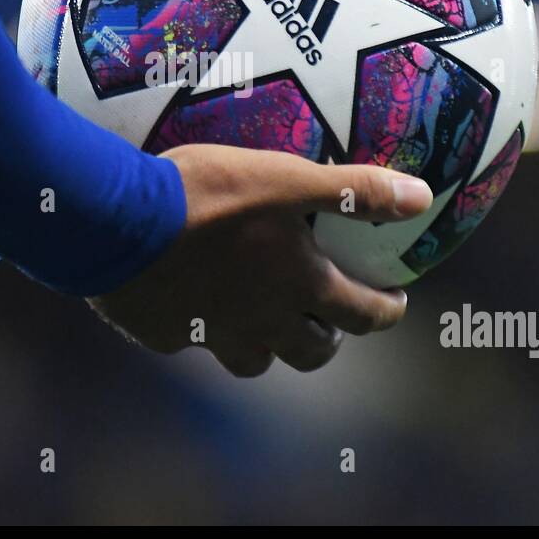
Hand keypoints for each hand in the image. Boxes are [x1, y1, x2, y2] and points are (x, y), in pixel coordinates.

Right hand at [88, 144, 432, 376]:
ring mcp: (210, 337)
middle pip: (311, 353)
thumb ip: (355, 189)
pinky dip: (203, 327)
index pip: (363, 317)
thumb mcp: (289, 177)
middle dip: (328, 337)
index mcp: (299, 288)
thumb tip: (423, 198)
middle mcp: (262, 324)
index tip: (393, 302)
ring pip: (254, 361)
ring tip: (263, 315)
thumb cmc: (208, 195)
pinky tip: (193, 298)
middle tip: (327, 312)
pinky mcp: (164, 335)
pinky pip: (194, 342)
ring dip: (268, 343)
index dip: (385, 311)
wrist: (115, 221)